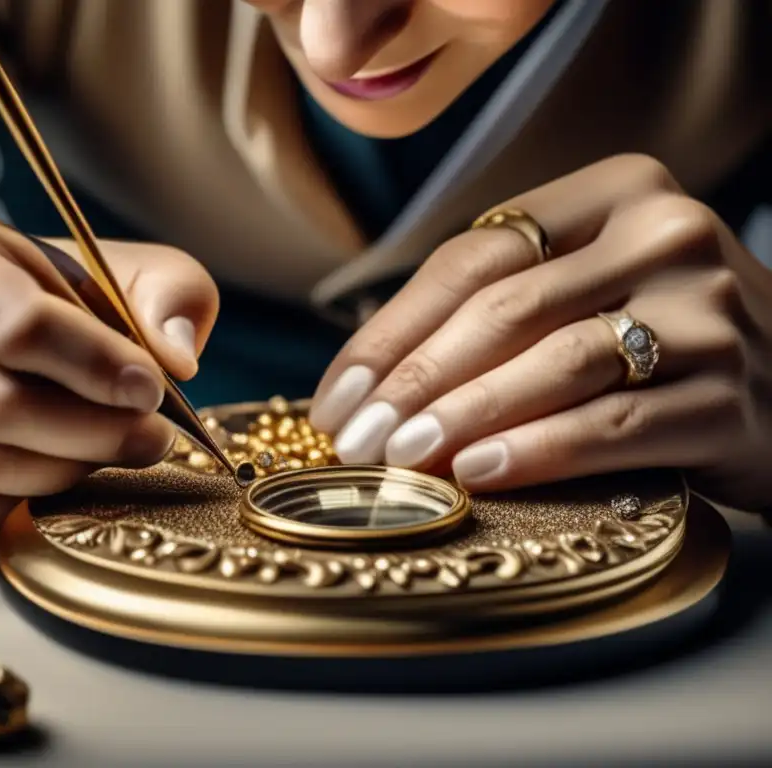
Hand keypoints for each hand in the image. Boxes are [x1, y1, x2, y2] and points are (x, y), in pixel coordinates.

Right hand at [0, 207, 217, 529]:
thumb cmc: (58, 299)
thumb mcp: (127, 271)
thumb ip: (167, 295)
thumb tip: (171, 358)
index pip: (16, 323)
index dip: (94, 367)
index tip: (151, 391)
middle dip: (89, 432)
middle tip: (150, 438)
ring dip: (58, 471)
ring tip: (106, 453)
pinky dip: (5, 504)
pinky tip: (49, 478)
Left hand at [310, 154, 771, 510]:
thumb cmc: (657, 338)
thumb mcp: (585, 289)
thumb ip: (499, 307)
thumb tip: (372, 379)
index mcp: (615, 194)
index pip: (472, 257)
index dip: (392, 331)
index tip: (340, 394)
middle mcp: (666, 236)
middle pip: (506, 307)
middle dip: (414, 379)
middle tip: (356, 439)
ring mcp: (710, 313)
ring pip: (555, 362)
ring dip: (463, 415)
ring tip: (400, 459)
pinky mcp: (730, 396)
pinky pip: (611, 424)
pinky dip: (535, 451)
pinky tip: (477, 473)